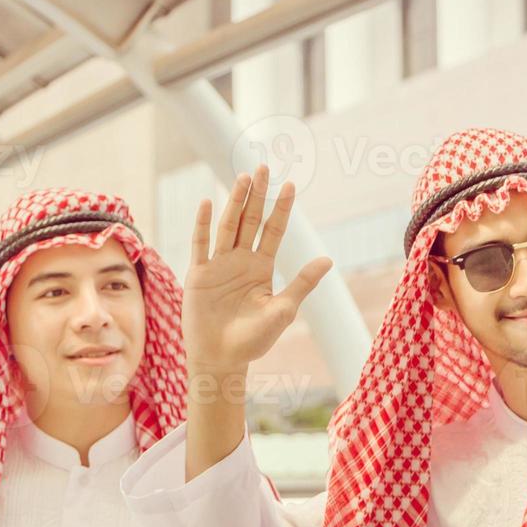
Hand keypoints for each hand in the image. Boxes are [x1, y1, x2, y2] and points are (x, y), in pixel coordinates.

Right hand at [183, 165, 331, 374]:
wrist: (221, 360)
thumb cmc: (254, 340)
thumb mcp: (284, 310)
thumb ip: (302, 283)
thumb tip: (328, 259)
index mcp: (261, 268)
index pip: (273, 231)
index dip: (281, 208)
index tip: (290, 184)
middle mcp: (240, 261)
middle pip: (250, 221)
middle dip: (257, 195)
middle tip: (264, 167)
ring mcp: (218, 265)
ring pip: (228, 226)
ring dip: (235, 202)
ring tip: (243, 177)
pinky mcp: (198, 274)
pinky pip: (200, 245)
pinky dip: (203, 224)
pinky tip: (207, 203)